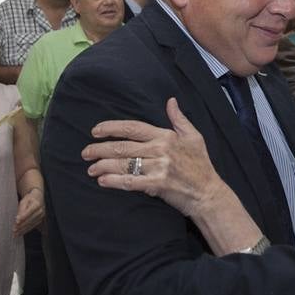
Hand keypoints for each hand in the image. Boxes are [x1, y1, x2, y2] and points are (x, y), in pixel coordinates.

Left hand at [14, 187, 45, 236]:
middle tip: (14, 229)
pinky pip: (32, 227)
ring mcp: (41, 217)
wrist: (38, 198)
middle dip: (21, 225)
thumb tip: (18, 218)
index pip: (29, 211)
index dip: (23, 217)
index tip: (16, 221)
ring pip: (31, 225)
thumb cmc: (29, 199)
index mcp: (37, 204)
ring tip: (15, 234)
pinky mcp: (40, 221)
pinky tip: (19, 233)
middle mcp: (41, 211)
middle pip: (30, 220)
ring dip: (22, 230)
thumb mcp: (24, 201)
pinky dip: (25, 230)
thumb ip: (21, 209)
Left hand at [83, 98, 229, 217]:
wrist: (209, 193)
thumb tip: (171, 101)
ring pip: (123, 164)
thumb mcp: (194, 137)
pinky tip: (103, 181)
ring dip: (103, 166)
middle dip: (100, 149)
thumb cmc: (201, 165)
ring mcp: (159, 167)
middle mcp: (160, 149)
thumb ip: (179, 119)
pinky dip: (114, 181)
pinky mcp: (158, 184)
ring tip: (90, 169)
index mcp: (166, 136)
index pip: (132, 128)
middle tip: (85, 153)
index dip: (111, 128)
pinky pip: (130, 182)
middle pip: (122, 146)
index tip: (95, 131)